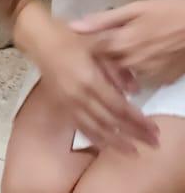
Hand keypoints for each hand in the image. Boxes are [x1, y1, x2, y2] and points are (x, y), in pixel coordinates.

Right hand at [30, 18, 157, 151]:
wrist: (40, 42)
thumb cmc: (71, 40)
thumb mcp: (100, 49)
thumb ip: (117, 71)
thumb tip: (135, 92)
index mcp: (90, 81)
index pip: (119, 107)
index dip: (137, 120)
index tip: (152, 129)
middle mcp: (79, 97)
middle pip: (110, 122)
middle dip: (132, 135)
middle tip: (151, 144)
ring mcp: (69, 104)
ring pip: (95, 129)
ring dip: (115, 143)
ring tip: (131, 152)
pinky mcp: (62, 107)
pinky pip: (81, 127)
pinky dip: (95, 139)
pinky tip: (106, 146)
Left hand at [71, 0, 184, 87]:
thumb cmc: (169, 12)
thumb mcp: (136, 8)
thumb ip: (104, 20)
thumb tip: (74, 27)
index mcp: (120, 43)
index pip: (90, 53)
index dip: (84, 49)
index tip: (81, 46)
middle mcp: (130, 63)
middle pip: (104, 67)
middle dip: (100, 61)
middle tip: (102, 52)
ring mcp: (146, 74)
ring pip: (122, 75)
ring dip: (118, 69)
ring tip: (126, 56)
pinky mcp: (161, 80)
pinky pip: (141, 79)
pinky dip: (137, 74)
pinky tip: (141, 63)